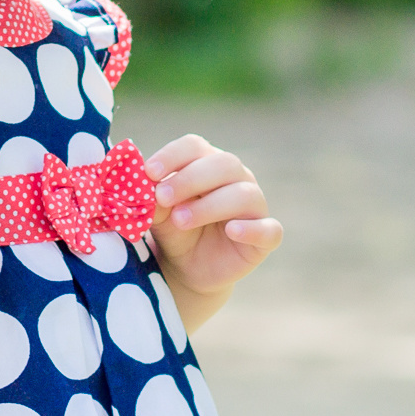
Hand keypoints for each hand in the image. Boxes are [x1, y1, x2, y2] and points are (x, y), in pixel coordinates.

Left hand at [143, 134, 280, 302]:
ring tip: (180, 220)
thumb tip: (144, 185)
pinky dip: (252, 229)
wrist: (187, 268)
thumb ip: (154, 201)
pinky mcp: (266, 237)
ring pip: (244, 194)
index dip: (173, 156)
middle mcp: (237, 178)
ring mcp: (255, 207)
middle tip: (162, 197)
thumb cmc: (174, 230)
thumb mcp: (159, 215)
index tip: (149, 172)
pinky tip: (232, 230)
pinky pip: (269, 229)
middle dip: (189, 179)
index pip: (195, 146)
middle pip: (223, 164)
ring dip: (210, 205)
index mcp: (208, 163)